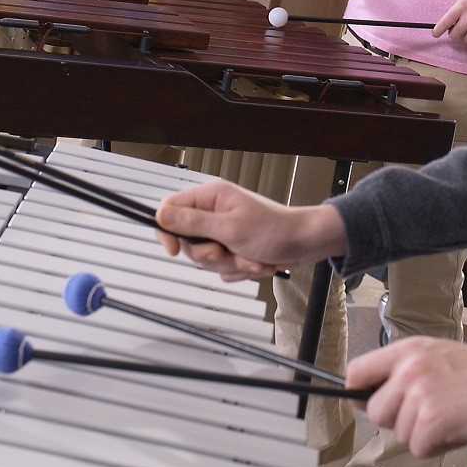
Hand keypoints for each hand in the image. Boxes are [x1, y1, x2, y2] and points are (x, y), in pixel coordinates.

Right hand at [155, 179, 346, 280]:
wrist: (305, 244)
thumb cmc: (275, 229)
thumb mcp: (229, 228)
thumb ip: (193, 223)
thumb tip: (162, 216)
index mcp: (211, 197)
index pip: (171, 209)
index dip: (167, 231)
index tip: (175, 250)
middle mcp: (214, 212)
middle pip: (188, 241)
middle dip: (210, 255)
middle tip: (227, 251)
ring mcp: (224, 231)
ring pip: (206, 259)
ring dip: (230, 264)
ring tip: (250, 257)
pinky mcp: (233, 248)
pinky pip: (222, 268)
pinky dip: (238, 270)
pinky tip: (255, 261)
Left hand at [346, 338, 466, 457]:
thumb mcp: (439, 357)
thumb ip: (406, 372)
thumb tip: (373, 399)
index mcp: (408, 349)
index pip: (357, 371)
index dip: (359, 393)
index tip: (367, 403)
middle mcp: (408, 368)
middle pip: (375, 411)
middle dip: (398, 421)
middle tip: (429, 416)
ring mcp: (418, 394)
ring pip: (399, 433)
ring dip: (423, 435)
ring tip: (452, 418)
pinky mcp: (431, 421)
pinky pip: (419, 449)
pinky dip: (439, 448)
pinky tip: (459, 430)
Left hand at [432, 0, 466, 42]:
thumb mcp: (466, 1)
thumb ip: (455, 13)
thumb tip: (445, 28)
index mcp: (461, 7)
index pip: (444, 23)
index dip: (437, 31)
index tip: (435, 34)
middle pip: (453, 35)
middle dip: (454, 33)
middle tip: (459, 27)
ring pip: (464, 39)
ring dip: (466, 35)